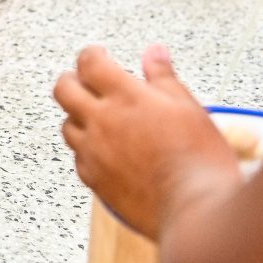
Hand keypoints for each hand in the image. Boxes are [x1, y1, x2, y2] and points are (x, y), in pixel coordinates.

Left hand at [54, 45, 241, 238]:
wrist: (195, 210)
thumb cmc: (199, 160)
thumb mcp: (189, 108)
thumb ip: (164, 77)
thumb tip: (154, 52)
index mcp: (124, 97)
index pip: (89, 63)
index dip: (91, 55)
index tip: (98, 55)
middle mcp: (101, 121)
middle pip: (64, 90)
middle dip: (71, 80)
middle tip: (84, 80)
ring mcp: (93, 152)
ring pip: (67, 125)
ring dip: (77, 116)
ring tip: (96, 117)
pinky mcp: (94, 179)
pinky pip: (78, 157)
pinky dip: (86, 149)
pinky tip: (104, 151)